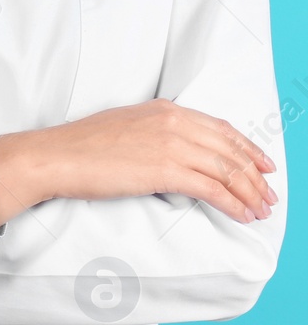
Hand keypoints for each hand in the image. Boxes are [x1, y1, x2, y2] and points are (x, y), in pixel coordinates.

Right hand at [0, 99, 277, 227]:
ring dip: (250, 193)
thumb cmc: (78, 147)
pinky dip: (233, 203)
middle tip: (269, 195)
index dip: (247, 147)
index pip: (220, 128)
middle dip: (255, 175)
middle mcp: (174, 123)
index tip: (262, 164)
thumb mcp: (123, 127)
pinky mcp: (166, 170)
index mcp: (164, 110)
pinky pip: (213, 189)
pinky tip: (242, 214)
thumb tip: (169, 155)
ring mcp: (171, 145)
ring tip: (261, 210)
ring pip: (227, 170)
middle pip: (230, 150)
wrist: (55, 156)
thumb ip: (152, 134)